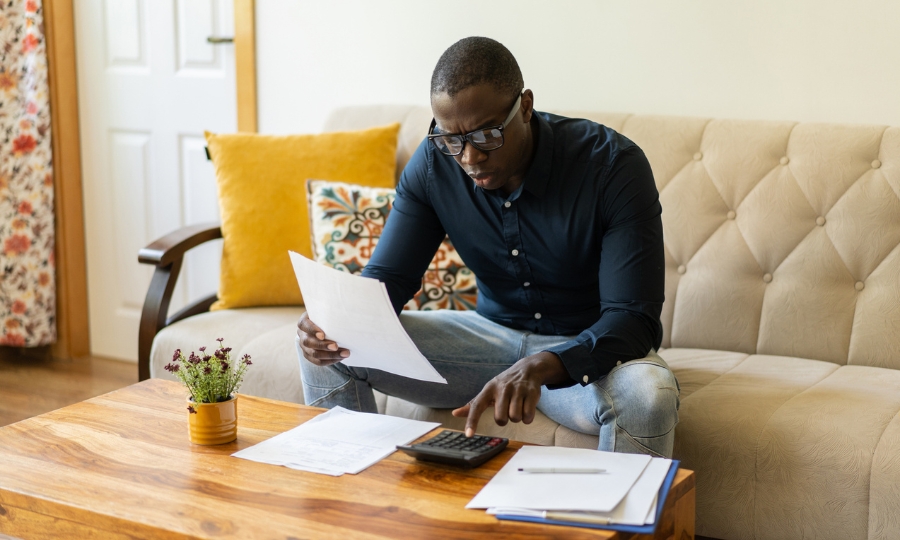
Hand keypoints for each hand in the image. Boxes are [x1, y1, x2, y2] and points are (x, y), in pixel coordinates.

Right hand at [296, 312, 349, 366]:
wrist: (324, 326)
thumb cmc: (326, 317)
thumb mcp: (325, 312)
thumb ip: (330, 311)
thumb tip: (345, 312)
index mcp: (304, 322)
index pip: (304, 325)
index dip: (312, 330)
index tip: (323, 335)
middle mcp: (302, 335)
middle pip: (308, 342)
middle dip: (323, 345)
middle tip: (336, 346)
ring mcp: (304, 347)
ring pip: (314, 354)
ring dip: (330, 355)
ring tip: (345, 353)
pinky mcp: (309, 355)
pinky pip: (318, 362)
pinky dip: (330, 361)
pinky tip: (340, 358)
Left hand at [451, 351, 568, 436]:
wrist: (528, 369)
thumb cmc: (504, 385)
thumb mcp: (488, 391)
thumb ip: (473, 405)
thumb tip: (455, 413)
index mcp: (489, 389)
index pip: (477, 406)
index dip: (472, 421)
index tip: (468, 435)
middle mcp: (502, 388)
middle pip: (500, 418)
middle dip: (504, 419)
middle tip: (507, 410)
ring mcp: (518, 390)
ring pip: (515, 418)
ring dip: (517, 417)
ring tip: (518, 406)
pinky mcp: (531, 393)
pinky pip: (527, 416)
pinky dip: (527, 417)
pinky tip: (526, 408)